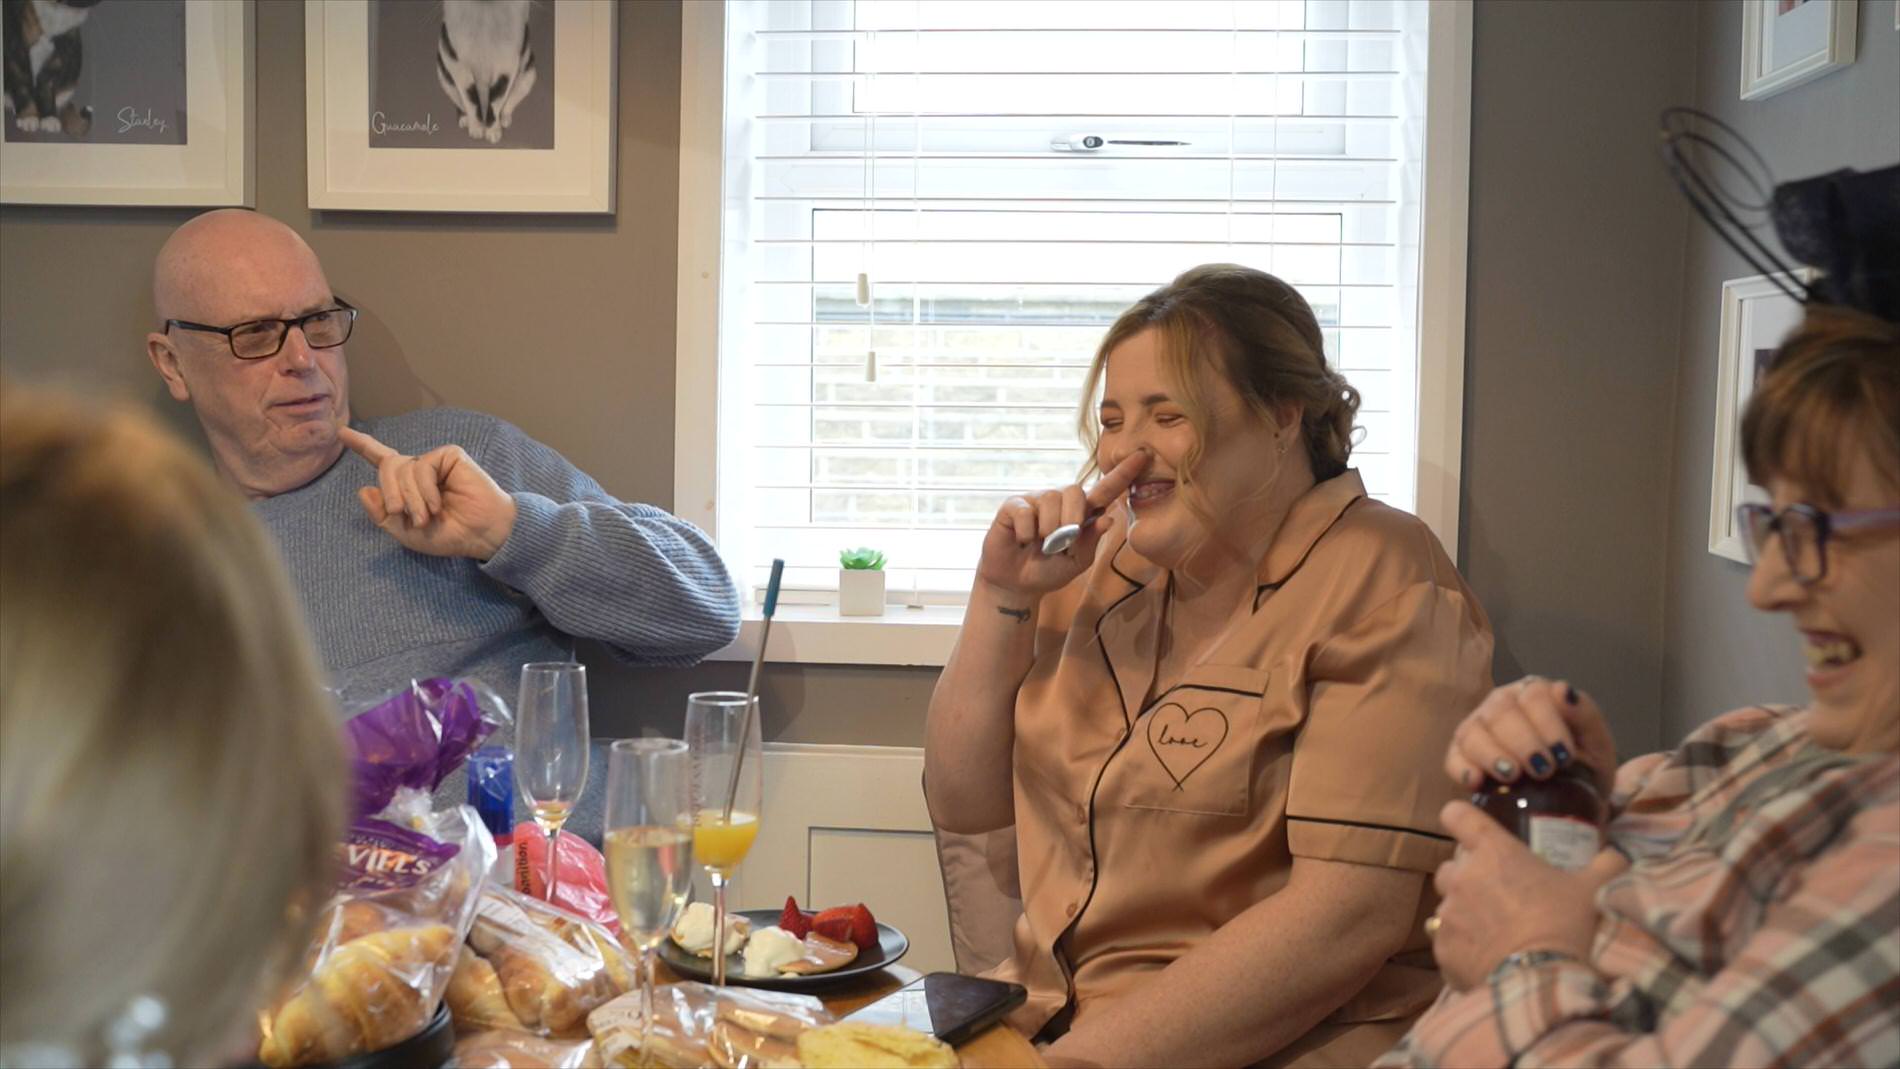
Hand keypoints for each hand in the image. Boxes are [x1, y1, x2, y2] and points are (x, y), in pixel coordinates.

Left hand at [337, 425, 517, 559]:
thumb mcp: (404, 532)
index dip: (361, 445)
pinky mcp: (449, 455)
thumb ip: (381, 514)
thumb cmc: (447, 534)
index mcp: (407, 484)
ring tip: (427, 516)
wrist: (480, 534)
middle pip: (387, 467)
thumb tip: (363, 489)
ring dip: (411, 499)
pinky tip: (438, 504)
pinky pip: (422, 467)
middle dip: (391, 493)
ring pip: (403, 469)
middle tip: (404, 515)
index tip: (342, 432)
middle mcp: (418, 469)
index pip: (381, 460)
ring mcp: (434, 461)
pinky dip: (425, 490)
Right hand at [973, 451, 1150, 598]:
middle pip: (1074, 490)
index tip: (1143, 456)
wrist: (1017, 584)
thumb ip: (1091, 542)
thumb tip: (1108, 518)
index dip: (1123, 474)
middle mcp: (1060, 501)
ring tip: (1041, 545)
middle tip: (1063, 543)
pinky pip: (1025, 511)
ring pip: (1049, 500)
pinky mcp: (1013, 505)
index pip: (1105, 489)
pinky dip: (1026, 533)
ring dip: (1048, 530)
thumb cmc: (1049, 570)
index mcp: (1082, 513)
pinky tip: (1023, 541)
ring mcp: (1036, 501)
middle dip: (1072, 518)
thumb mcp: (1076, 563)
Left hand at [1431, 800, 1626, 990]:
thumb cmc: (1568, 925)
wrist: (1545, 981)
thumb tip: (1615, 856)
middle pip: (1451, 866)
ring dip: (1466, 913)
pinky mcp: (1443, 948)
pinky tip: (1490, 959)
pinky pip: (1448, 942)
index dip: (1461, 819)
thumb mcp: (1597, 888)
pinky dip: (1464, 948)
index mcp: (1493, 851)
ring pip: (1448, 905)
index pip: (1457, 815)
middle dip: (1468, 876)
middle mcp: (1462, 877)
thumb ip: (1606, 864)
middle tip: (1499, 895)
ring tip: (1497, 932)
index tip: (1471, 830)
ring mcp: (1448, 914)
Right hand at [1446, 677, 1616, 795]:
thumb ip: (1586, 715)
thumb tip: (1563, 690)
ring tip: (1513, 776)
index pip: (1534, 695)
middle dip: (1522, 742)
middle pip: (1500, 712)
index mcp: (1535, 694)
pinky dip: (1461, 768)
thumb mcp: (1597, 745)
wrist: (1570, 805)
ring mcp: (1477, 729)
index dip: (1547, 724)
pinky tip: (1476, 782)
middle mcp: (1501, 705)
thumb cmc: (1584, 768)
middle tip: (1543, 770)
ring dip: (1493, 755)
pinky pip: (1453, 757)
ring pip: (1474, 732)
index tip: (1564, 756)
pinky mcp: (1460, 756)